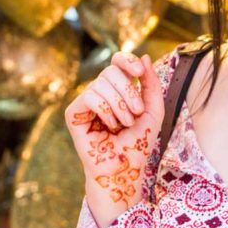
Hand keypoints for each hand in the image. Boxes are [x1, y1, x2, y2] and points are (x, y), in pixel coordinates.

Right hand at [65, 52, 164, 224]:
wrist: (124, 170)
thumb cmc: (138, 145)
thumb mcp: (153, 112)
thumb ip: (151, 84)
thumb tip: (143, 57)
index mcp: (118, 90)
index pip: (117, 62)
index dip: (126, 60)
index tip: (139, 73)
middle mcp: (100, 92)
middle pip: (111, 70)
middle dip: (129, 91)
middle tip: (136, 112)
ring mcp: (86, 102)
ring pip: (101, 82)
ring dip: (120, 105)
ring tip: (124, 124)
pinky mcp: (73, 113)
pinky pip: (89, 96)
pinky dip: (105, 110)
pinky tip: (110, 126)